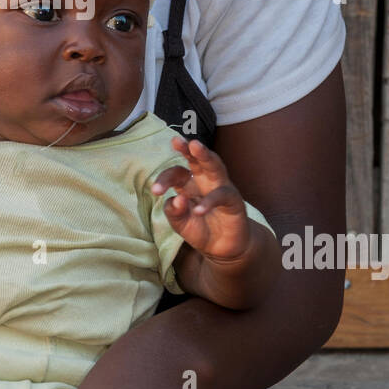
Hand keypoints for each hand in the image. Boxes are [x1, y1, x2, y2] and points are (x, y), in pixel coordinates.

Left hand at [152, 136, 251, 261]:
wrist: (223, 248)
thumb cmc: (201, 230)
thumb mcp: (181, 224)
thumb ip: (174, 212)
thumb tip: (174, 199)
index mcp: (188, 184)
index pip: (175, 173)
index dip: (164, 179)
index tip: (155, 191)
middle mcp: (205, 181)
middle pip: (197, 159)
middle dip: (187, 148)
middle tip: (177, 140)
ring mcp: (221, 187)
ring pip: (214, 165)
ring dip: (205, 155)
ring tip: (195, 146)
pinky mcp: (233, 200)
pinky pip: (221, 195)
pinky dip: (209, 201)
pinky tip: (199, 210)